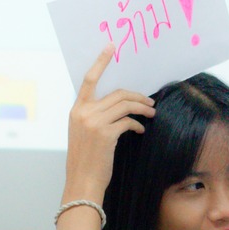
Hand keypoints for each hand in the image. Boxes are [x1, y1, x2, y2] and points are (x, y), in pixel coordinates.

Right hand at [64, 48, 156, 202]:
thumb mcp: (84, 134)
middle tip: (150, 102)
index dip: (101, 61)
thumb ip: (96, 117)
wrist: (82, 182)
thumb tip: (119, 106)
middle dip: (137, 96)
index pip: (89, 79)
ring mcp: (93, 122)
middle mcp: (83, 112)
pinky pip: (128, 121)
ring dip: (142, 108)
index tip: (111, 47)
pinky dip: (138, 124)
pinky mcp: (106, 134)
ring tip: (152, 113)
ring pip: (125, 105)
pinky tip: (140, 130)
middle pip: (117, 93)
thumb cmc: (87, 160)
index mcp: (76, 109)